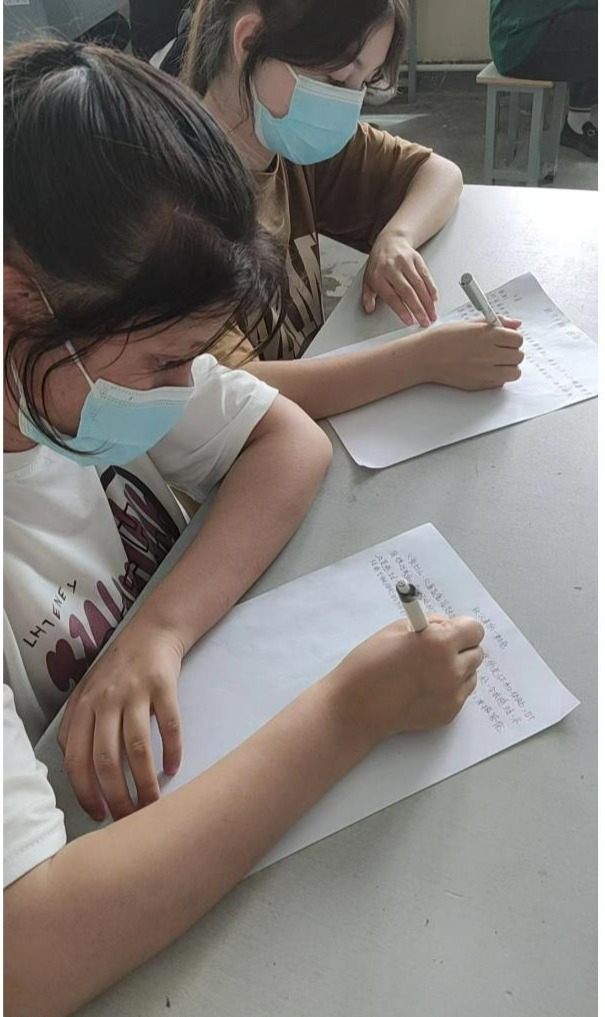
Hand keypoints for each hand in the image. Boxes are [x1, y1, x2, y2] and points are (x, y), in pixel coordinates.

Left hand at [58, 619, 183, 820]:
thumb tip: (81, 779)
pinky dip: (172, 751)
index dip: (86, 792)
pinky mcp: (163, 686)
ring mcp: (134, 692)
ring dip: (145, 782)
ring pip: (136, 748)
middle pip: (106, 760)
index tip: (99, 814)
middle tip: (129, 817)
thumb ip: (79, 729)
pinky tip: (174, 769)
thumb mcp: (88, 695)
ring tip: (152, 804)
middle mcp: (105, 700)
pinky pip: (168, 725)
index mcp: (83, 707)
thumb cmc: (118, 671)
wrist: (151, 633)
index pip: (76, 760)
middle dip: (117, 797)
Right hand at [328, 614, 483, 743]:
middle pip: (477, 652)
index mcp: (439, 642)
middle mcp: (452, 668)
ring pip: (471, 673)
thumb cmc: (370, 663)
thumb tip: (448, 626)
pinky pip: (461, 693)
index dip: (462, 629)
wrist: (357, 706)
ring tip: (428, 672)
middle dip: (460, 648)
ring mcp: (453, 694)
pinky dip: (449, 688)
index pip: (474, 629)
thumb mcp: (397, 629)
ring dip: (457, 669)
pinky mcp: (450, 713)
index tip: (451, 631)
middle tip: (437, 651)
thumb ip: (430, 624)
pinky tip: (424, 688)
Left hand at [363, 231, 438, 327]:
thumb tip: (369, 309)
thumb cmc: (379, 263)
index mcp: (378, 275)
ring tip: (432, 314)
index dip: (401, 309)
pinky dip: (431, 288)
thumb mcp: (368, 279)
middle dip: (418, 308)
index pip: (391, 296)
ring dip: (427, 302)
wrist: (390, 240)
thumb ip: (368, 296)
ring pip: (419, 284)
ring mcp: (405, 262)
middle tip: (424, 321)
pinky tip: (434, 299)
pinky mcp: (417, 259)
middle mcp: (392, 267)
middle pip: (407, 291)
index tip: (409, 320)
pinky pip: (426, 275)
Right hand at [412, 316, 523, 389]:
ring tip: (497, 362)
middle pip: (518, 356)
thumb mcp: (470, 323)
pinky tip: (486, 370)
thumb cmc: (443, 339)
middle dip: (512, 352)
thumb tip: (516, 324)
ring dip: (509, 367)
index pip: (517, 339)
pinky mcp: (480, 384)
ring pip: (514, 372)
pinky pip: (501, 382)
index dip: (513, 338)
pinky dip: (498, 377)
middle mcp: (488, 354)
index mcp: (487, 335)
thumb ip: (497, 322)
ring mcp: (485, 371)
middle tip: (501, 350)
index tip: (506, 339)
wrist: (425, 357)